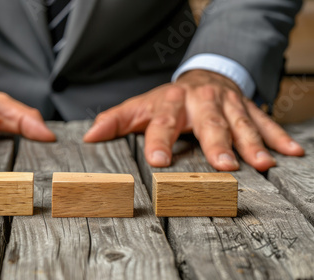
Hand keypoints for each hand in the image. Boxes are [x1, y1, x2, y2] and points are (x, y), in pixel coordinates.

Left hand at [83, 70, 303, 171]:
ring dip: (253, 143)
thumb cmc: (167, 101)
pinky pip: (265, 121)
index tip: (158, 161)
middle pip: (209, 123)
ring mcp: (227, 104)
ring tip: (263, 163)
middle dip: (217, 143)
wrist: (202, 78)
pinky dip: (277, 137)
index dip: (160, 141)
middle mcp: (200, 102)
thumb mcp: (140, 107)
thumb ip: (115, 121)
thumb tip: (89, 136)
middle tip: (224, 165)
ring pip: (241, 123)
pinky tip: (290, 153)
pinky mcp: (247, 107)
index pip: (163, 123)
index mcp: (170, 103)